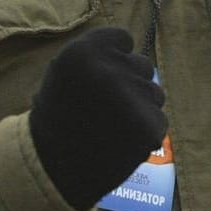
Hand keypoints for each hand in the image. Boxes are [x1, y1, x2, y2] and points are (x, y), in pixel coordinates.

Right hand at [28, 27, 167, 210]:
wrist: (51, 172)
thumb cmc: (59, 118)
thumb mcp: (65, 73)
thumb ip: (99, 55)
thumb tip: (134, 51)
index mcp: (83, 51)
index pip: (123, 38)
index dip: (112, 60)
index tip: (97, 80)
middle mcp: (109, 70)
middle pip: (142, 65)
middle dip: (129, 83)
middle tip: (102, 108)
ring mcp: (132, 98)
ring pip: (154, 92)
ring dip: (139, 106)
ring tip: (110, 126)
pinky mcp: (149, 126)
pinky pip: (158, 119)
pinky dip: (144, 131)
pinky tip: (120, 142)